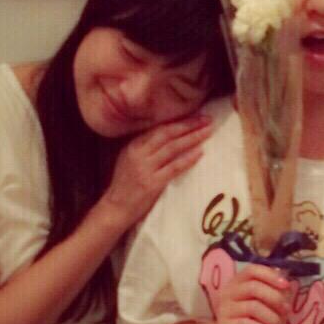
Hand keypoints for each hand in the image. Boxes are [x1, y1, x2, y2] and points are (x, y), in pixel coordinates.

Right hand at [98, 115, 212, 228]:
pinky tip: (200, 152)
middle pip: (168, 133)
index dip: (180, 121)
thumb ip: (147, 147)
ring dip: (192, 138)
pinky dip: (188, 159)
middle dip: (189, 125)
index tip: (197, 115)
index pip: (160, 128)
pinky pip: (174, 167)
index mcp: (134, 145)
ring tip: (207, 132)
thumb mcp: (131, 159)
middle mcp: (138, 153)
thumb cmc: (126, 184)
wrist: (116, 208)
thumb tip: (171, 135)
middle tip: (207, 119)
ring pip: (172, 148)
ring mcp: (145, 168)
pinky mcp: (152, 183)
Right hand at [208, 265, 291, 323]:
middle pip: (253, 287)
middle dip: (275, 299)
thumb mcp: (261, 304)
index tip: (286, 286)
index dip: (270, 275)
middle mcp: (228, 293)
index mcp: (237, 283)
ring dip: (272, 318)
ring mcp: (224, 310)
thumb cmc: (248, 322)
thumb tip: (286, 284)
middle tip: (286, 312)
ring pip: (253, 307)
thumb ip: (272, 292)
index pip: (252, 270)